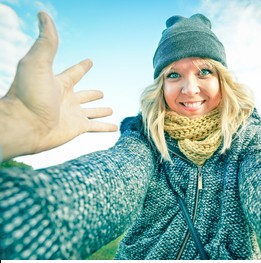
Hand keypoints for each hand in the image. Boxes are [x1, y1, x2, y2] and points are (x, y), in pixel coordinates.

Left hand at [0, 12, 117, 160]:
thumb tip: (43, 14)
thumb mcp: (38, 62)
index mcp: (59, 83)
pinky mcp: (76, 129)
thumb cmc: (28, 94)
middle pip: (84, 95)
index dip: (83, 67)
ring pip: (91, 112)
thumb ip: (46, 42)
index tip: (90, 61)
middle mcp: (66, 99)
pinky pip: (96, 127)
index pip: (74, 73)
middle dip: (93, 94)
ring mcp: (72, 115)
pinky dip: (106, 127)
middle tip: (101, 92)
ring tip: (111, 109)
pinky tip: (116, 128)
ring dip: (100, 111)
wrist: (24, 125)